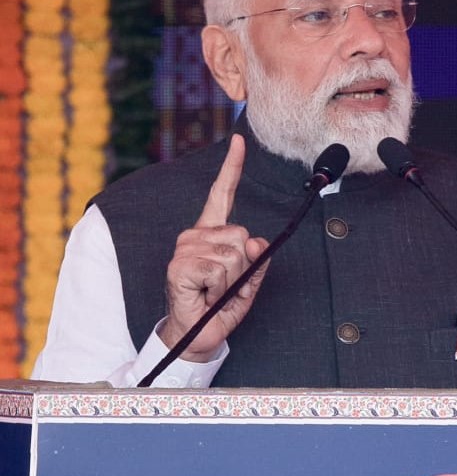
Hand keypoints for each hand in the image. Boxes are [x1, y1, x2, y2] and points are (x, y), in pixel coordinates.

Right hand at [160, 134, 268, 360]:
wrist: (199, 335)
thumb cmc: (221, 306)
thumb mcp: (249, 281)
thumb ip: (258, 259)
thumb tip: (257, 241)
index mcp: (212, 233)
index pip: (222, 194)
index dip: (231, 167)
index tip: (238, 140)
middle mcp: (195, 235)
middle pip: (243, 235)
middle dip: (244, 266)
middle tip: (226, 286)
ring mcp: (185, 248)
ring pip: (234, 255)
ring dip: (232, 281)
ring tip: (215, 292)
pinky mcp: (179, 265)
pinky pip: (220, 269)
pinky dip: (220, 288)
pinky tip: (205, 295)